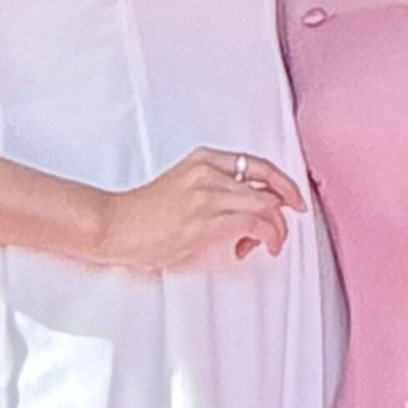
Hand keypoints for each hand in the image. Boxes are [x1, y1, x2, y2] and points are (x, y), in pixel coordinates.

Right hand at [97, 146, 303, 274]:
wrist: (114, 225)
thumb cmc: (142, 215)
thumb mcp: (183, 189)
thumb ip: (213, 191)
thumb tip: (244, 212)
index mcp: (204, 159)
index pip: (259, 163)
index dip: (283, 183)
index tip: (292, 199)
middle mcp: (210, 171)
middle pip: (269, 185)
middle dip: (284, 211)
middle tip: (282, 232)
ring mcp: (209, 193)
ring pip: (266, 205)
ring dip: (275, 230)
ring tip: (266, 245)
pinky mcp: (207, 218)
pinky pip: (254, 224)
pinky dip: (263, 238)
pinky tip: (249, 248)